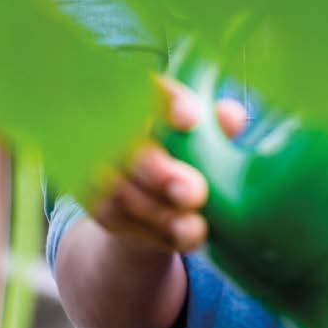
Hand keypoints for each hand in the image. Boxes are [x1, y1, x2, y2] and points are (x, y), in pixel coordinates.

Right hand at [90, 77, 245, 253]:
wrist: (153, 194)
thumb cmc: (187, 150)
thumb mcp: (208, 134)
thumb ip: (219, 123)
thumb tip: (231, 115)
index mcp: (148, 98)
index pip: (154, 90)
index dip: (169, 103)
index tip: (190, 120)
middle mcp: (116, 129)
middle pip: (131, 149)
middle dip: (161, 173)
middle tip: (195, 192)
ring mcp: (101, 168)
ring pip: (122, 192)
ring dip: (160, 214)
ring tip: (195, 228)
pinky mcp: (95, 205)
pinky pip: (117, 221)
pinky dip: (152, 234)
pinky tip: (182, 238)